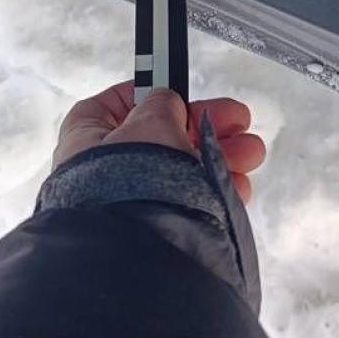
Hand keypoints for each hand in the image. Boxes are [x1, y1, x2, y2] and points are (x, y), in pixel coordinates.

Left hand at [53, 80, 265, 202]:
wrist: (134, 245)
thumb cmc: (131, 178)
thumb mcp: (151, 121)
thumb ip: (162, 104)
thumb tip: (167, 104)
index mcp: (87, 136)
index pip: (118, 103)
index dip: (155, 94)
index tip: (184, 92)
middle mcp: (103, 167)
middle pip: (161, 134)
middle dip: (205, 126)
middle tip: (239, 121)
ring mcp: (128, 197)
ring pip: (180, 168)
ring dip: (219, 156)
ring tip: (251, 153)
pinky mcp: (151, 223)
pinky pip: (186, 198)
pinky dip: (213, 188)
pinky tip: (238, 185)